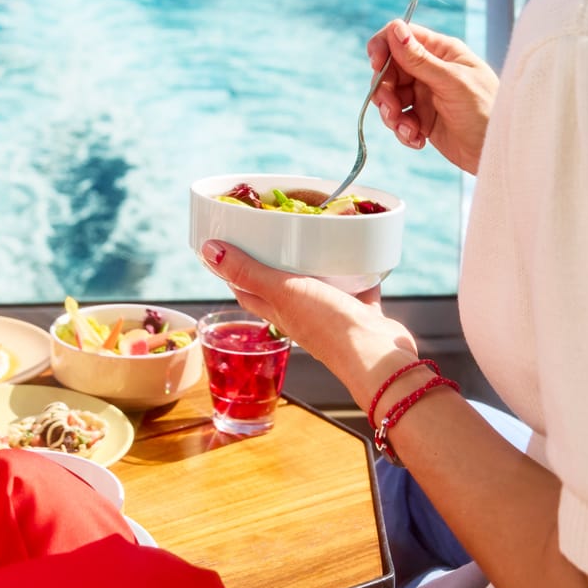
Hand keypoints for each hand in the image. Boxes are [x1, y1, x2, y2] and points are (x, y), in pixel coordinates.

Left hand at [199, 240, 416, 399]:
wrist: (379, 357)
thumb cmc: (328, 327)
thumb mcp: (283, 292)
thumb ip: (249, 272)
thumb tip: (209, 250)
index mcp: (278, 311)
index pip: (248, 290)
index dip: (235, 269)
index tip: (230, 243)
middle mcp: (302, 315)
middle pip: (282, 286)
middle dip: (275, 260)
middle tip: (273, 230)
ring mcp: (333, 316)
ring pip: (319, 286)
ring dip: (316, 265)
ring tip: (315, 235)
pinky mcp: (361, 314)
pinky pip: (357, 288)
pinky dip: (356, 272)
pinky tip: (360, 252)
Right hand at [368, 20, 497, 174]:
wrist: (499, 152)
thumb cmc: (488, 111)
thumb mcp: (453, 83)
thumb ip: (420, 59)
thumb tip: (396, 30)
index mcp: (442, 52)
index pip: (402, 36)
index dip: (384, 47)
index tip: (376, 65)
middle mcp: (431, 70)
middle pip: (390, 69)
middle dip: (385, 90)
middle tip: (392, 110)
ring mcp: (426, 94)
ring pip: (390, 96)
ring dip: (392, 115)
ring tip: (409, 131)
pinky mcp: (423, 119)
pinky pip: (399, 119)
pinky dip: (402, 131)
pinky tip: (417, 140)